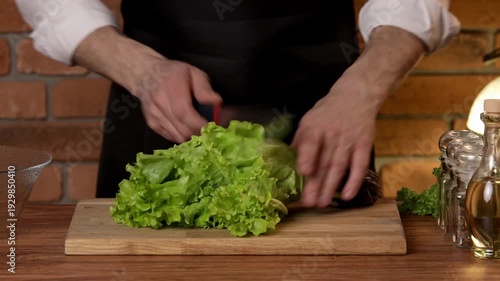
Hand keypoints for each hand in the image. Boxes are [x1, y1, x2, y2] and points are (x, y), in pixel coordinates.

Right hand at [135, 59, 221, 142]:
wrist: (144, 74)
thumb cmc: (172, 73)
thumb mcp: (193, 73)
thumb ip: (205, 89)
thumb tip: (216, 103)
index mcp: (172, 88)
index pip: (184, 113)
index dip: (201, 124)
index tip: (214, 126)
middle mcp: (160, 104)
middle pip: (183, 130)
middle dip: (201, 132)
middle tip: (211, 127)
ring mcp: (155, 117)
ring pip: (179, 137)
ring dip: (193, 136)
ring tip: (200, 126)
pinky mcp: (152, 125)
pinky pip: (172, 137)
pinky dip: (183, 135)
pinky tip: (188, 126)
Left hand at [292, 71, 377, 207]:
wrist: (356, 96)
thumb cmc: (327, 111)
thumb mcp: (309, 120)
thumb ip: (300, 141)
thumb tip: (288, 162)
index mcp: (315, 126)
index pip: (311, 142)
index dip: (308, 157)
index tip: (304, 173)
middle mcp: (333, 134)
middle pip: (324, 161)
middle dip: (316, 184)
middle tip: (309, 202)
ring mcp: (350, 141)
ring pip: (339, 167)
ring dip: (330, 187)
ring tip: (322, 203)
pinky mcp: (364, 145)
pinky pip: (359, 166)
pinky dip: (354, 182)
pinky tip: (347, 196)